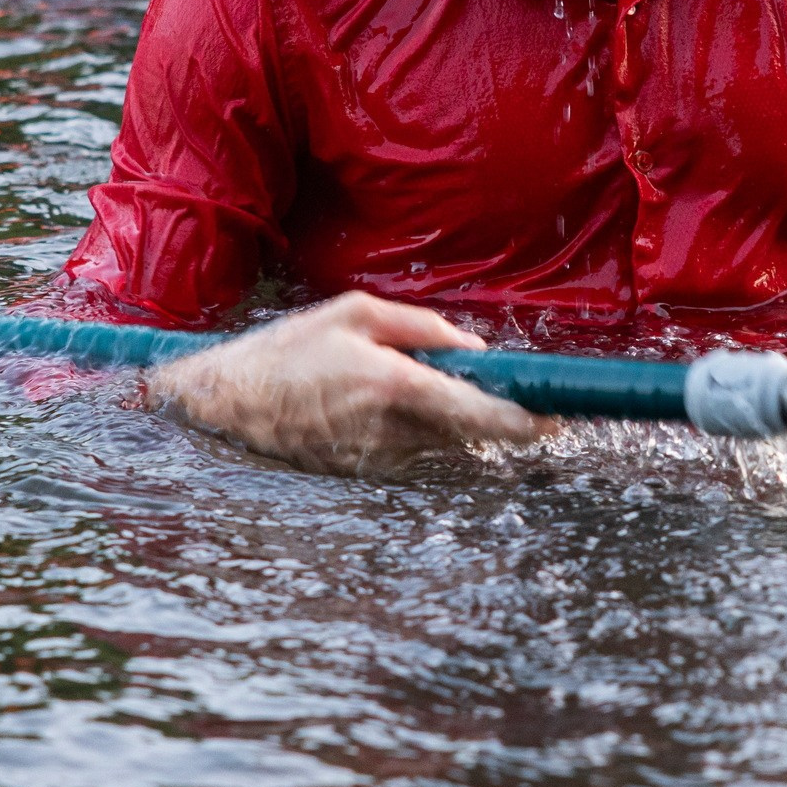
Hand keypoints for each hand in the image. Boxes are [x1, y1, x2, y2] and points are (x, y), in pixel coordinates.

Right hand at [144, 290, 553, 472]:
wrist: (227, 403)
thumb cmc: (290, 348)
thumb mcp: (355, 312)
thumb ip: (424, 328)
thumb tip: (475, 351)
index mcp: (395, 386)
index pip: (479, 413)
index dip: (526, 420)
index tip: (558, 418)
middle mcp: (392, 432)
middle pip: (469, 431)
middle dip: (485, 409)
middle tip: (481, 382)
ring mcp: (378, 461)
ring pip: (441, 441)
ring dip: (443, 417)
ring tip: (391, 384)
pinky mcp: (364, 475)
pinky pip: (410, 450)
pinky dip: (412, 429)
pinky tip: (368, 405)